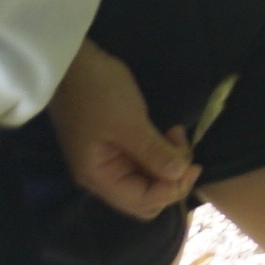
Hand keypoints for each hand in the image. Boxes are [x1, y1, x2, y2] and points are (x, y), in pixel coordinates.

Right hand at [51, 44, 198, 217]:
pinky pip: (144, 161)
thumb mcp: (129, 122)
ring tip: (175, 133)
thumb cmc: (96, 92)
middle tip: (183, 148)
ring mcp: (108, 161)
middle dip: (172, 179)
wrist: (71, 62)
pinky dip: (160, 151)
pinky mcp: (116, 146)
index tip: (193, 164)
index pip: (143, 202)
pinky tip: (169, 132)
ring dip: (169, 162)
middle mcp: (102, 176)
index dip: (173, 189)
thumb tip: (180, 176)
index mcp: (99, 177)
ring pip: (149, 178)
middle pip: (146, 197)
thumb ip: (154, 153)